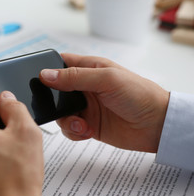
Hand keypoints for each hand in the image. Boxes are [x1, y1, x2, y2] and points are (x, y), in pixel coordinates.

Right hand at [39, 53, 169, 152]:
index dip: (47, 70)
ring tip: (81, 124)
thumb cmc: (139, 94)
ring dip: (65, 120)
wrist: (157, 125)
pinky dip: (74, 132)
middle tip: (58, 108)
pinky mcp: (88, 124)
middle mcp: (84, 87)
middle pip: (55, 91)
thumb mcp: (106, 79)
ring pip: (60, 113)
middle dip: (52, 101)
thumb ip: (75, 77)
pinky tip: (87, 131)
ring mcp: (86, 107)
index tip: (38, 80)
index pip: (60, 64)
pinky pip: (69, 128)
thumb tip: (45, 75)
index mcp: (89, 68)